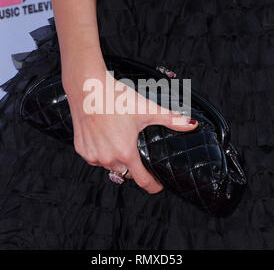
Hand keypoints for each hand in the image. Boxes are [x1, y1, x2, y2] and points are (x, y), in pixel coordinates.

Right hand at [63, 66, 197, 193]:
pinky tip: (105, 139)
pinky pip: (95, 158)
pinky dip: (102, 152)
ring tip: (120, 142)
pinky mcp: (81, 149)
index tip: (158, 186)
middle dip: (134, 167)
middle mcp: (107, 158)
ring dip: (117, 160)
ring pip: (109, 166)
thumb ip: (171, 119)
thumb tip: (192, 124)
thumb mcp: (146, 109)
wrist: (87, 87)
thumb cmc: (116, 98)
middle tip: (139, 153)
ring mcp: (92, 155)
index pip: (142, 181)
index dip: (153, 185)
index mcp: (125, 152)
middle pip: (126, 172)